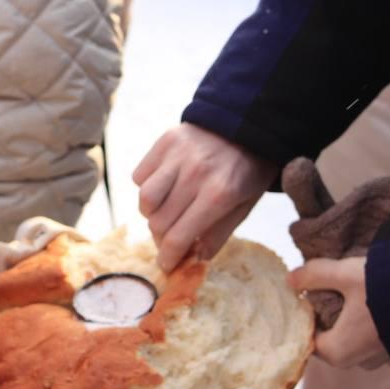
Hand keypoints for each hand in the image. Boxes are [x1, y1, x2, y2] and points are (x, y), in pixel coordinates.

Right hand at [134, 124, 276, 271]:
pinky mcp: (165, 142)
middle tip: (170, 240)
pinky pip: (140, 175)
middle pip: (158, 222)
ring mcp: (177, 155)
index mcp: (218, 195)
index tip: (166, 265)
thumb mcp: (245, 205)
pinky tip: (164, 187)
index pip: (178, 237)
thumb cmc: (249, 170)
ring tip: (165, 213)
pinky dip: (147, 187)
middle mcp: (194, 174)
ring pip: (145, 200)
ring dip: (151, 214)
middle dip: (161, 239)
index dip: (168, 258)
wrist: (248, 123)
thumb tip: (195, 259)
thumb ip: (219, 234)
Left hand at [288, 257, 389, 368]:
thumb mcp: (345, 275)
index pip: (306, 335)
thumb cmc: (387, 291)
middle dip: (325, 312)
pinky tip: (372, 297)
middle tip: (324, 285)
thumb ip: (316, 275)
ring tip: (350, 288)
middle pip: (328, 335)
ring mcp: (378, 357)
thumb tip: (291, 280)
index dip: (303, 312)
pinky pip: (372, 334)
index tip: (304, 291)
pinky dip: (367, 318)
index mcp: (336, 352)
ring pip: (351, 334)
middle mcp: (356, 361)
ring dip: (348, 314)